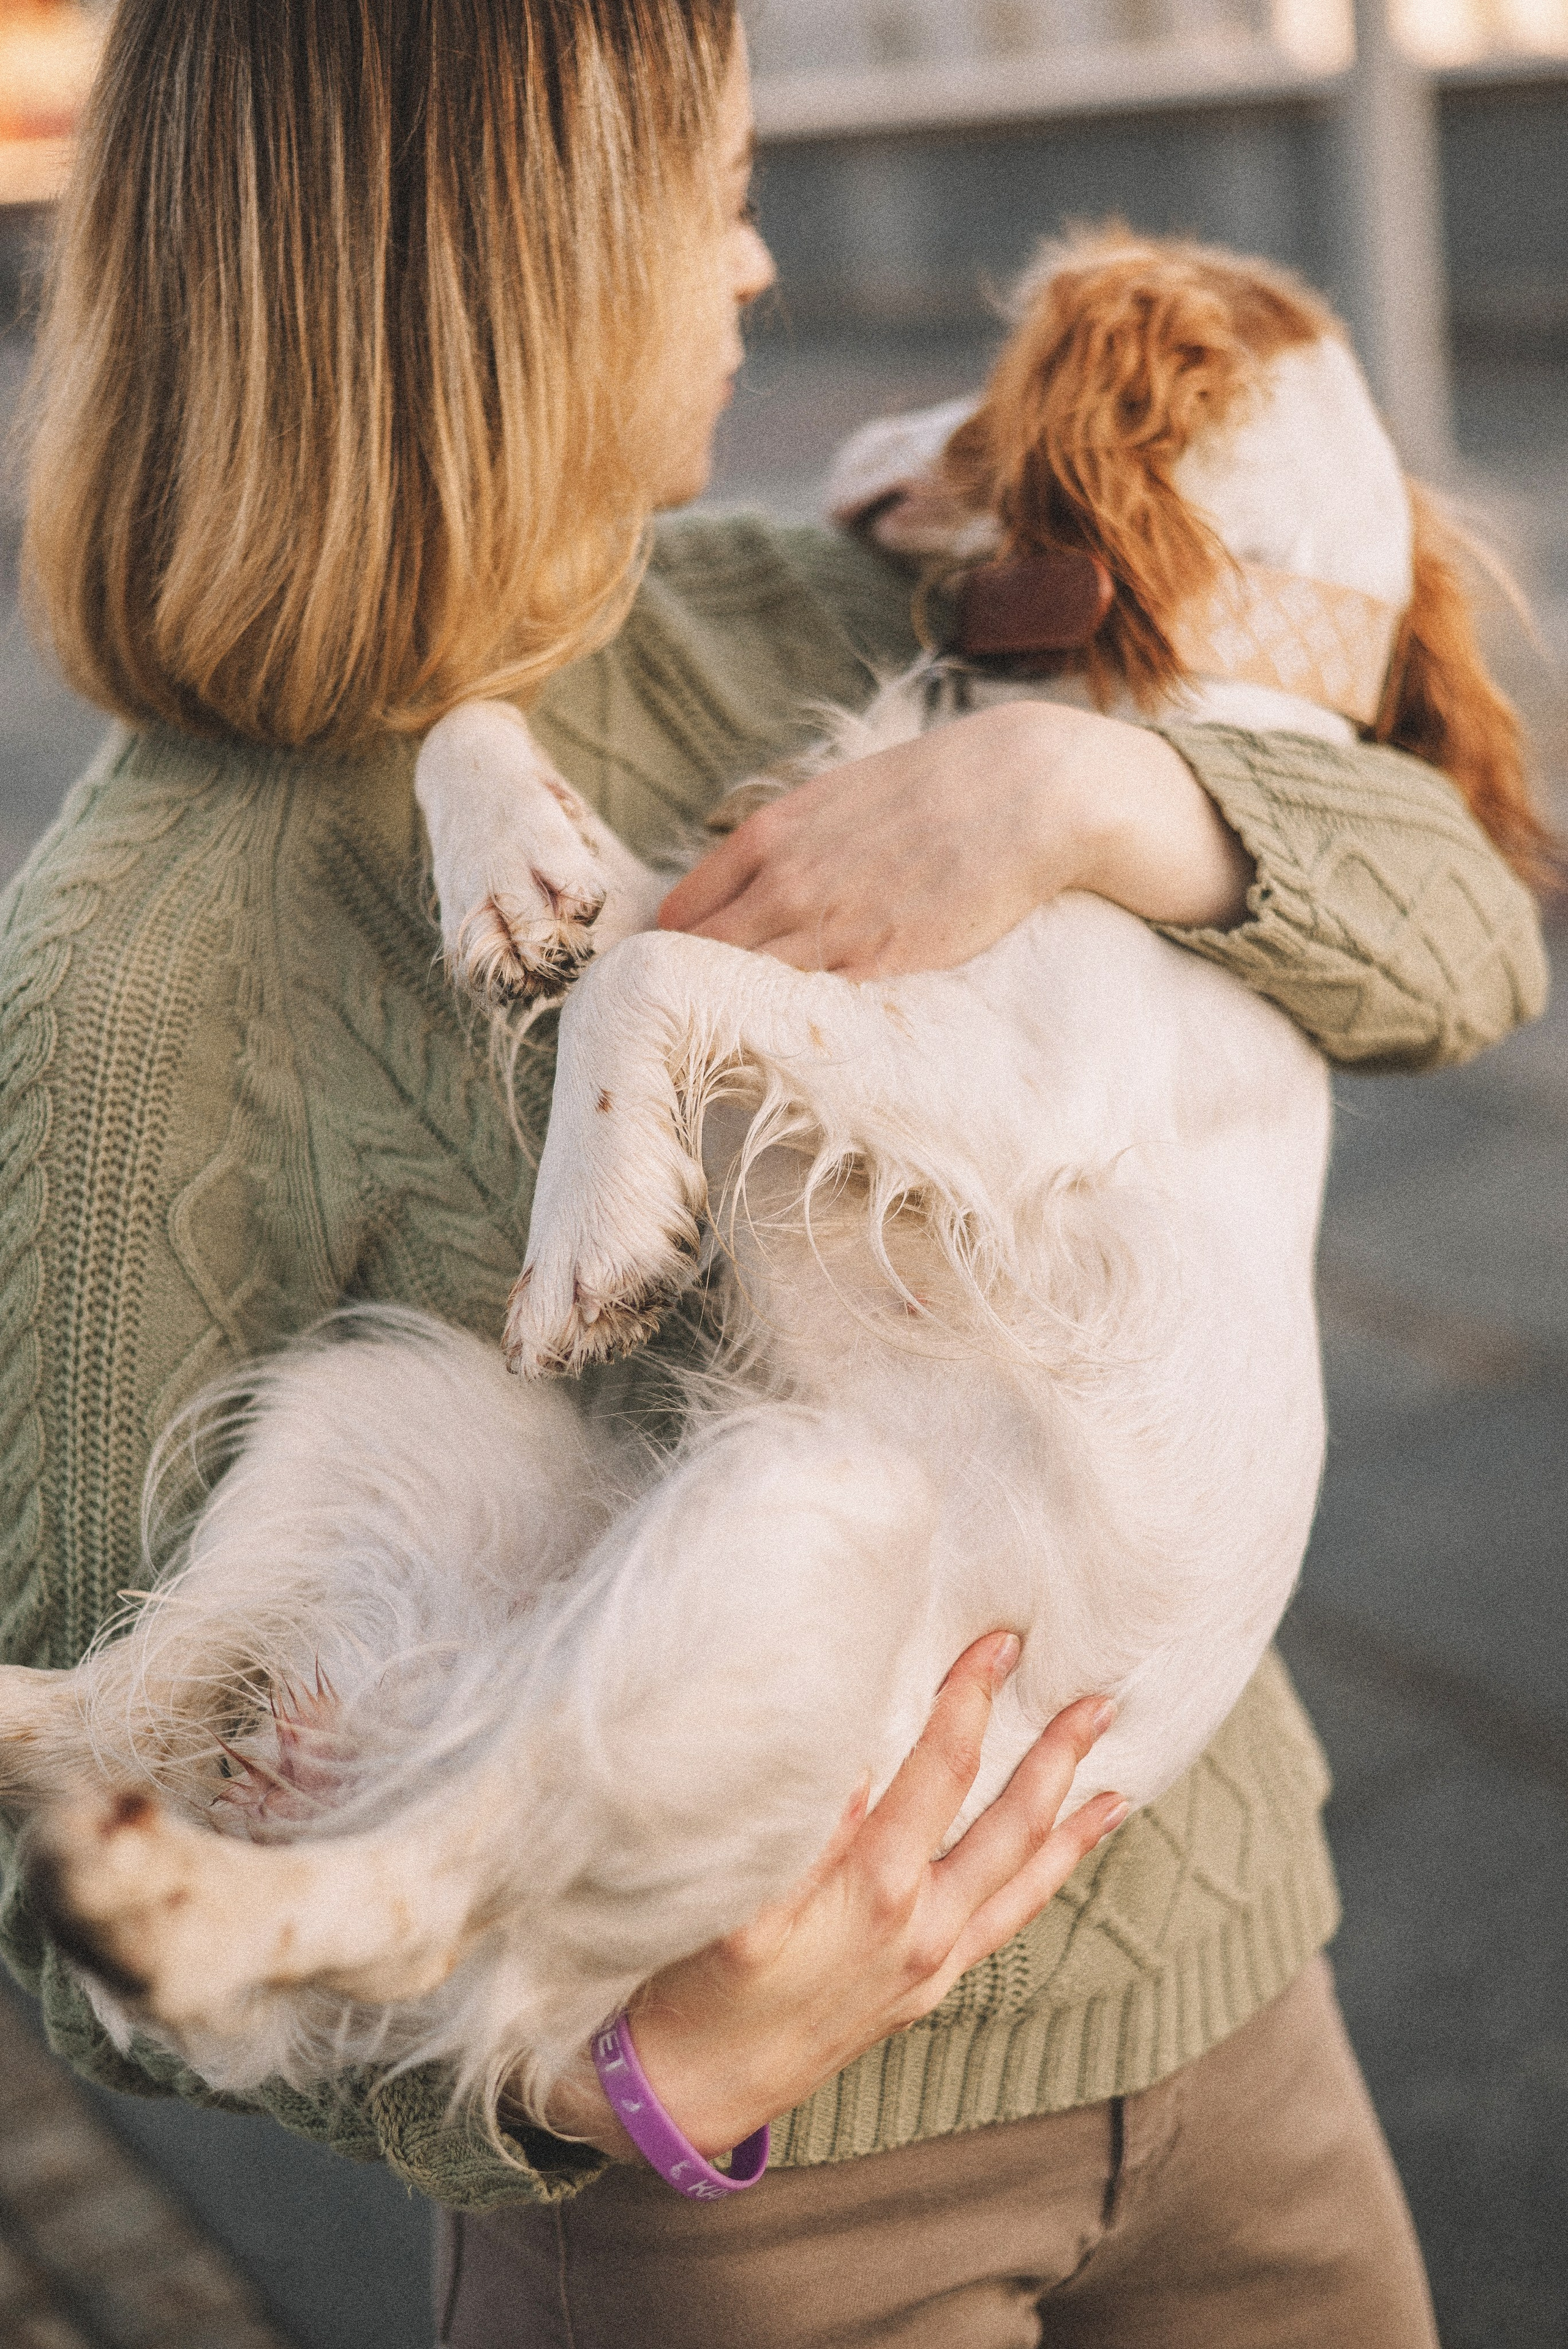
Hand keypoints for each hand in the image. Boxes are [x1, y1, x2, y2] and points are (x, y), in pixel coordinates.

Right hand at [539, 1633, 1125, 2159]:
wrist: (699, 2089)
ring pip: (1025, 1878)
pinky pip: (1009, 1921)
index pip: (942, 1772)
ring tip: (1116, 1778)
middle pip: (1013, 1824)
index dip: (971, 1701)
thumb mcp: (736, 1903)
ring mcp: (934, 1962)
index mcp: (877, 1889)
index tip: (997, 1643)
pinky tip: (1063, 1851)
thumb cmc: (701, 1986)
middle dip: (1056, 1756)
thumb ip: (799, 1834)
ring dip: (1072, 1821)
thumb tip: (855, 1762)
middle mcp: (924, 1927)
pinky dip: (1046, 1879)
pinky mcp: (929, 1986)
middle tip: (1099, 1698)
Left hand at [657, 701, 1252, 977]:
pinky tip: (801, 1031)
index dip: (674, 947)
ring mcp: (833, 930)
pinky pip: (816, 1008)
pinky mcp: (882, 967)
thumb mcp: (836, 796)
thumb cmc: (934, 788)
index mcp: (767, 837)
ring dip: (741, 1012)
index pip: (679, 914)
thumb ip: (784, 843)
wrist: (1027, 790)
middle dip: (692, 989)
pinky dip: (799, 1021)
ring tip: (746, 1031)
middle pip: (702, 963)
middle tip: (700, 1016)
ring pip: (750, 992)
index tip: (682, 969)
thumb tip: (747, 888)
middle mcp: (786, 886)